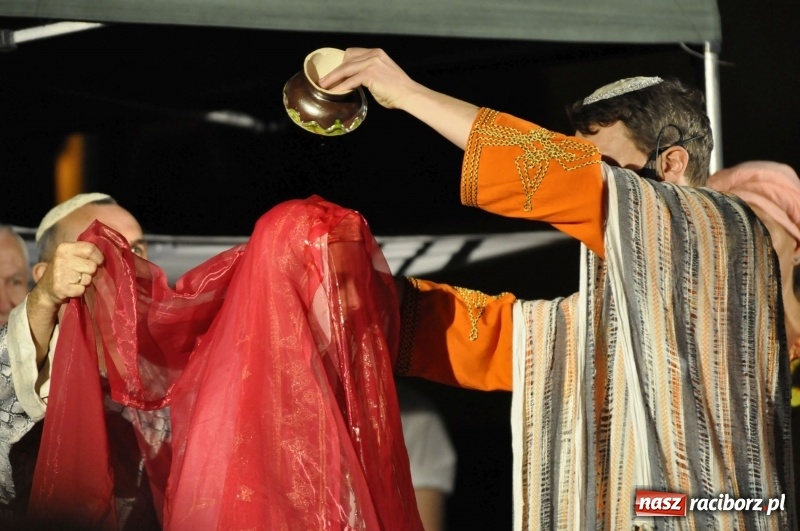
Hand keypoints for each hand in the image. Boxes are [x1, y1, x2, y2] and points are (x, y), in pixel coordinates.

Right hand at [27, 241, 104, 366]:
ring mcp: (59, 274)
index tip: (99, 263)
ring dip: (85, 282)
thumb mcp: (72, 256)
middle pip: (92, 266)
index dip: (99, 257)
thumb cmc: (66, 271)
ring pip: (88, 279)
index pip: (91, 249)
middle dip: (91, 273)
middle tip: (82, 274)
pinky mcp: (61, 288)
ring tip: (75, 281)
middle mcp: (61, 258)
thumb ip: (88, 252)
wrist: (47, 290)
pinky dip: (80, 291)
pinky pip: (82, 290)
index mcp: (65, 247)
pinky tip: (72, 288)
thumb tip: (118, 249)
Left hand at [318, 48, 420, 110]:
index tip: (333, 73)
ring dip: (332, 79)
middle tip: (323, 81)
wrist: (409, 94)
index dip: (341, 63)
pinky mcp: (370, 74)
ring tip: (323, 86)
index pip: (352, 54)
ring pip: (345, 69)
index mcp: (376, 53)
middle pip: (346, 60)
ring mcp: (371, 63)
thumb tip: (355, 83)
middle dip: (334, 71)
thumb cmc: (397, 91)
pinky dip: (340, 87)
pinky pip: (350, 81)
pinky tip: (334, 93)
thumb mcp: (381, 76)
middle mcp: (373, 54)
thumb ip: (368, 75)